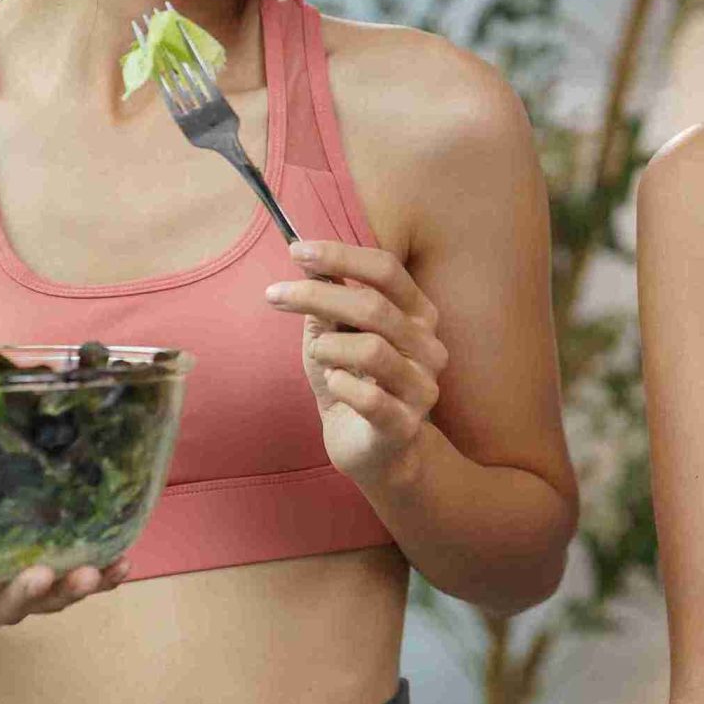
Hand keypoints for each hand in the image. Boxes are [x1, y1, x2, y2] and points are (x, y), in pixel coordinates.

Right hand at [0, 515, 128, 633]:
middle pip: (3, 611)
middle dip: (24, 595)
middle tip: (44, 576)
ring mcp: (12, 599)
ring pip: (44, 603)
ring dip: (71, 591)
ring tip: (95, 572)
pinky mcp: (42, 587)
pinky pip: (73, 588)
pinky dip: (98, 580)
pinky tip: (122, 564)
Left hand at [263, 239, 447, 483]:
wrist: (374, 453)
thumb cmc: (354, 386)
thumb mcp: (334, 338)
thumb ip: (327, 305)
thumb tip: (307, 264)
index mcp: (418, 315)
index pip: (386, 271)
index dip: (341, 256)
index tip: (297, 250)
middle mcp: (429, 347)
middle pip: (373, 306)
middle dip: (316, 296)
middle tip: (275, 296)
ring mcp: (421, 387)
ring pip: (371, 350)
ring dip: (329, 347)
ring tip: (319, 356)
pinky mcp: (404, 425)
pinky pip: (369, 398)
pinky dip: (340, 384)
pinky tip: (334, 384)